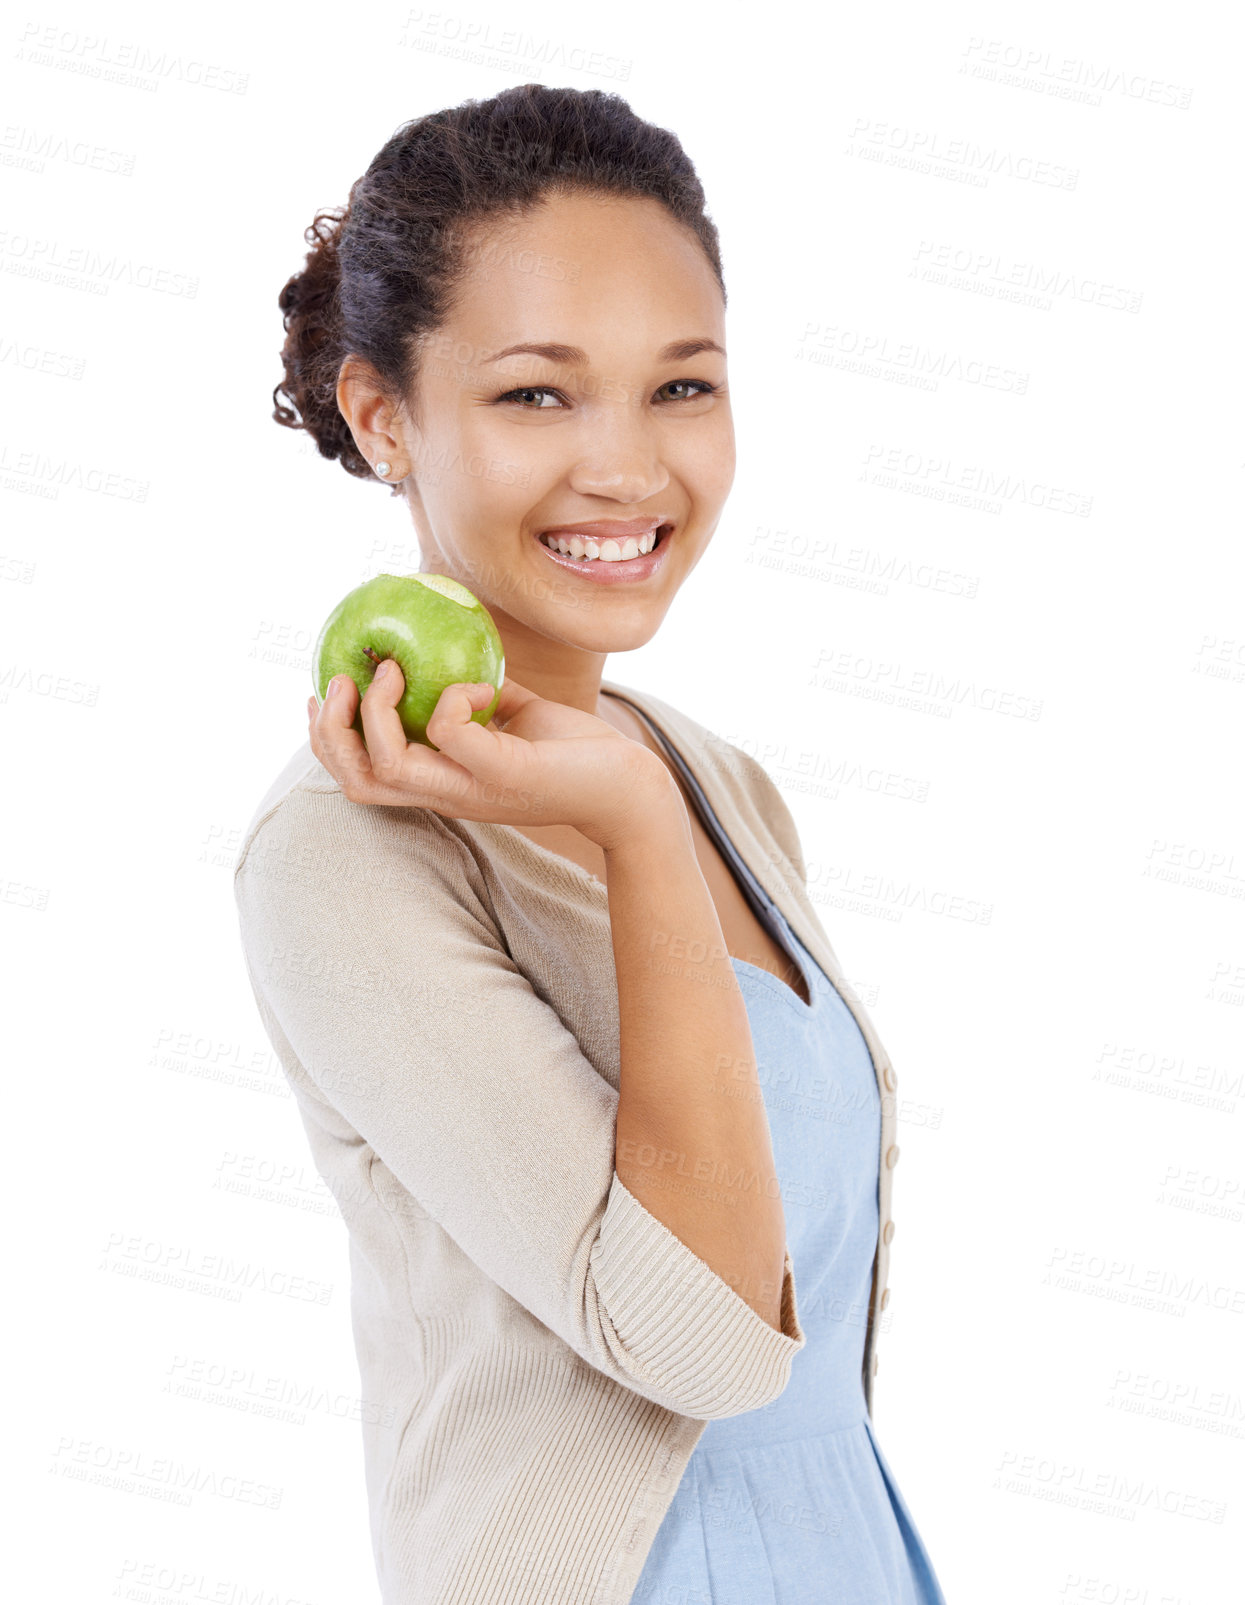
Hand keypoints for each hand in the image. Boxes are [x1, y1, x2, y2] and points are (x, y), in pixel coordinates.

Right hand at [306, 663, 671, 851]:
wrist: (631, 787)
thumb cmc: (576, 753)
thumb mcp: (517, 715)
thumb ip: (480, 693)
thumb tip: (451, 649)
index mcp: (443, 783)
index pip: (363, 779)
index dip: (328, 743)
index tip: (321, 695)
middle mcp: (448, 794)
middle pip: (357, 782)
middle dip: (329, 735)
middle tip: (336, 684)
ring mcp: (473, 789)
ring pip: (387, 768)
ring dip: (374, 715)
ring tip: (388, 671)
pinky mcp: (504, 775)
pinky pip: (451, 733)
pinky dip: (451, 699)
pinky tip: (479, 687)